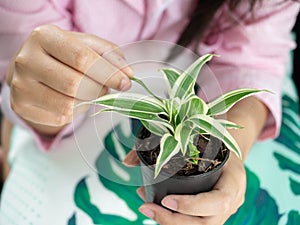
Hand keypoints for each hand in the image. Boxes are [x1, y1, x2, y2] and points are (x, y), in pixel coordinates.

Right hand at [6, 24, 132, 134]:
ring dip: (88, 102)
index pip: (82, 58)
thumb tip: (128, 75)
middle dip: (99, 90)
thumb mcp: (86, 45)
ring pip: (67, 105)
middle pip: (75, 84)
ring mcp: (21, 85)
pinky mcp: (21, 106)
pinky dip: (75, 112)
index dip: (108, 73)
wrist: (32, 68)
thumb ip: (110, 56)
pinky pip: (59, 117)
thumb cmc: (64, 55)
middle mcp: (27, 60)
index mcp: (44, 37)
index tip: (125, 82)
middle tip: (105, 89)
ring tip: (89, 93)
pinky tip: (73, 100)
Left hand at [124, 151, 245, 224]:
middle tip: (146, 207)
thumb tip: (127, 161)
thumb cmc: (214, 145)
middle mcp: (231, 202)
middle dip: (173, 220)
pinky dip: (174, 220)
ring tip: (146, 208)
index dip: (192, 205)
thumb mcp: (198, 139)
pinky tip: (156, 211)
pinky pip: (195, 224)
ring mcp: (223, 212)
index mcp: (233, 182)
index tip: (166, 200)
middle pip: (205, 224)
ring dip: (170, 222)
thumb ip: (162, 146)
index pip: (219, 202)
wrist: (230, 154)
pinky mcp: (213, 215)